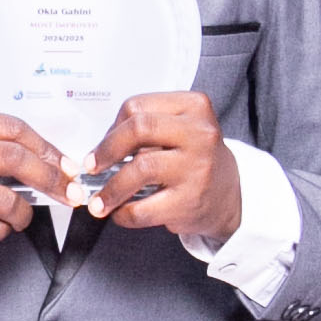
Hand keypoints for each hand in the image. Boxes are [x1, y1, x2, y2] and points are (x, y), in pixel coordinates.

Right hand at [0, 107, 64, 271]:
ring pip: (9, 201)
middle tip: (66, 190)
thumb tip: (54, 160)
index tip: (65, 163)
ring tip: (19, 214)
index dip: (46, 147)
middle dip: (50, 177)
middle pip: (15, 159)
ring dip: (24, 212)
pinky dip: (4, 228)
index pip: (12, 128)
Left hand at [82, 94, 241, 236]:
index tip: (102, 146)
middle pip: (138, 129)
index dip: (112, 128)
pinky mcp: (189, 201)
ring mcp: (197, 167)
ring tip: (98, 202)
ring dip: (110, 189)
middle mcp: (200, 133)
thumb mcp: (181, 129)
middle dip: (106, 150)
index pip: (137, 106)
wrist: (228, 196)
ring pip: (138, 169)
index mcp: (193, 107)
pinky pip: (143, 208)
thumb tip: (99, 150)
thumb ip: (146, 129)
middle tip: (91, 168)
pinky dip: (123, 213)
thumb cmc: (194, 159)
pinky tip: (120, 213)